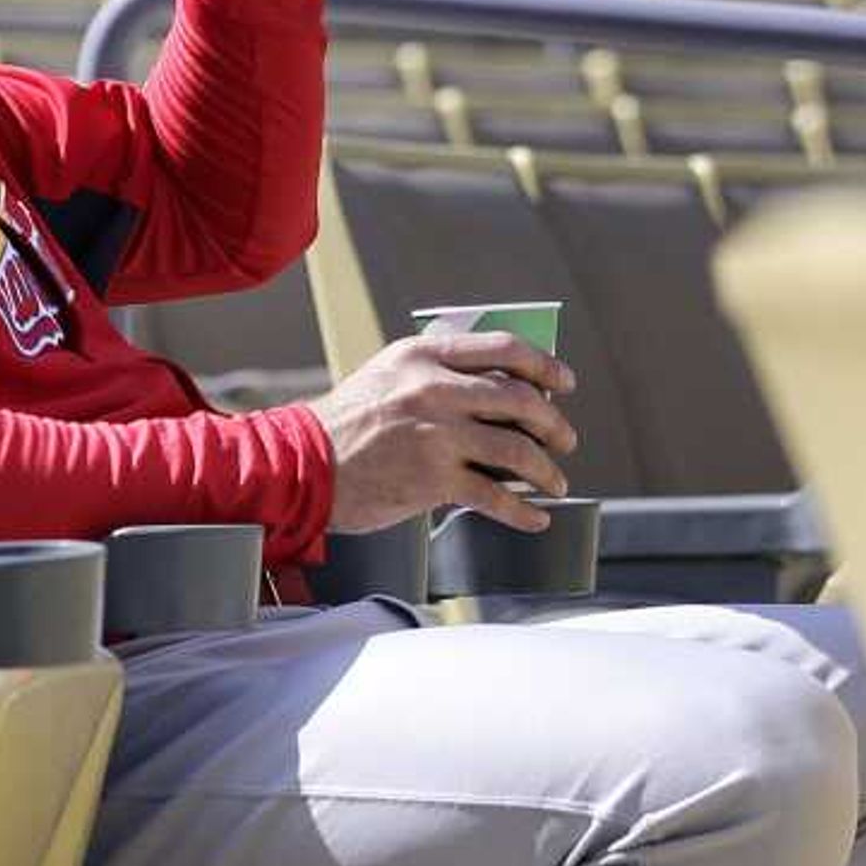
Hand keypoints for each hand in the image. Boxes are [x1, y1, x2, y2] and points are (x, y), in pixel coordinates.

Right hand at [310, 332, 578, 535]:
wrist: (300, 465)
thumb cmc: (345, 424)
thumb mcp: (387, 376)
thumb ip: (436, 373)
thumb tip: (502, 393)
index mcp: (423, 355)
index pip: (503, 348)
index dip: (545, 365)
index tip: (564, 382)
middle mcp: (434, 389)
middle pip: (521, 399)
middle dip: (554, 424)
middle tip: (565, 440)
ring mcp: (436, 435)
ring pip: (517, 449)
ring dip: (547, 470)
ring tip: (555, 483)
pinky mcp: (432, 480)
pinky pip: (495, 496)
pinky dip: (523, 511)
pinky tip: (535, 518)